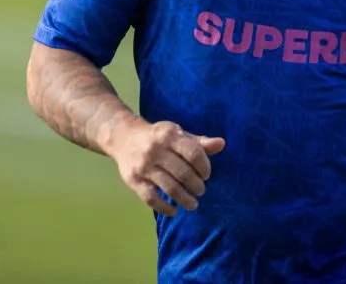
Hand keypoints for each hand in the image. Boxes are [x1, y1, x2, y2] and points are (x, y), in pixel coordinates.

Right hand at [107, 119, 225, 216]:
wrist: (123, 138)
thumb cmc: (158, 137)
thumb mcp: (178, 133)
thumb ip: (199, 142)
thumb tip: (221, 144)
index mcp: (169, 135)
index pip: (193, 153)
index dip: (204, 166)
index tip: (206, 175)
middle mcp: (155, 150)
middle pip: (183, 172)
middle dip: (196, 185)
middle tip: (201, 190)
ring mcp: (144, 166)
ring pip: (169, 187)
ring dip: (184, 199)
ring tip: (193, 204)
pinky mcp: (134, 180)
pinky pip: (151, 198)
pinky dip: (164, 208)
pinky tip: (173, 210)